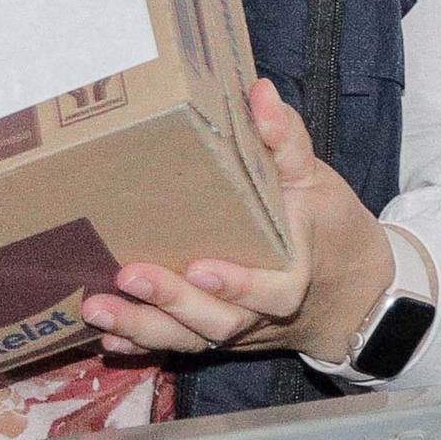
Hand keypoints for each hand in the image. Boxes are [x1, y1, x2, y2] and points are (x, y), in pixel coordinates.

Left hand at [83, 82, 392, 365]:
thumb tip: (260, 93)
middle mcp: (259, 312)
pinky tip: (105, 337)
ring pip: (188, 338)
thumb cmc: (325, 225)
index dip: (238, 285)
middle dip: (173, 302)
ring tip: (97, 309)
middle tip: (129, 275)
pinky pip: (174, 346)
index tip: (201, 268)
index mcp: (292, 275)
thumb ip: (286, 140)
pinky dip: (139, 344)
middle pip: (218, 320)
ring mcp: (233, 328)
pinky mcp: (209, 333)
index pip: (271, 291)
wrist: (343, 290)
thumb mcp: (315, 180)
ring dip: (142, 326)